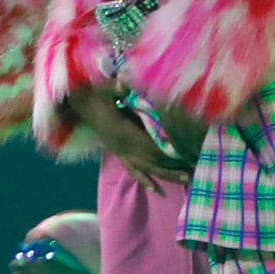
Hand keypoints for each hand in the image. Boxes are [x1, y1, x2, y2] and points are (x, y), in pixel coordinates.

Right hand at [63, 89, 188, 187]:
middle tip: (197, 171)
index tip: (188, 156)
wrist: (78, 102)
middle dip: (174, 167)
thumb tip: (124, 83)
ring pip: (146, 169)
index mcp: (122, 132)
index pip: (150, 147)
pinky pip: (133, 170)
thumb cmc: (94, 93)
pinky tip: (157, 190)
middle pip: (153, 162)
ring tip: (187, 180)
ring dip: (166, 175)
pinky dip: (145, 180)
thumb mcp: (104, 88)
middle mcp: (122, 147)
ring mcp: (120, 152)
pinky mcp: (118, 153)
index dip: (168, 153)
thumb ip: (115, 87)